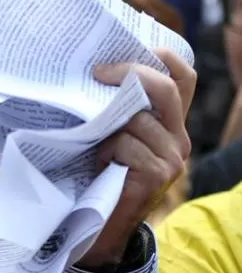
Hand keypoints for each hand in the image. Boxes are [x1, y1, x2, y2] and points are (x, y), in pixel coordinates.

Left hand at [80, 48, 195, 267]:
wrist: (95, 225)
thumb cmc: (95, 173)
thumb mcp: (108, 133)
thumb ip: (114, 108)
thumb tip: (89, 67)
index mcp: (169, 122)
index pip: (183, 76)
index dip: (162, 56)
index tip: (131, 47)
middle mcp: (178, 138)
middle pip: (164, 88)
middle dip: (129, 73)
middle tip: (96, 72)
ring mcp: (172, 158)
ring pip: (138, 118)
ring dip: (107, 126)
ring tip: (94, 146)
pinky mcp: (158, 176)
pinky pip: (128, 144)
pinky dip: (107, 150)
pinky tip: (100, 166)